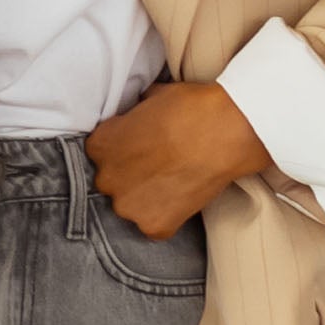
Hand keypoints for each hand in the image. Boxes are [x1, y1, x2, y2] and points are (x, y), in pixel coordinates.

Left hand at [84, 82, 269, 240]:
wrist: (224, 131)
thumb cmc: (191, 108)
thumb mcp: (151, 98)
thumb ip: (135, 116)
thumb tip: (139, 116)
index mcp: (100, 145)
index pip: (101, 152)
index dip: (124, 149)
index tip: (144, 147)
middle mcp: (106, 178)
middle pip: (113, 182)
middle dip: (132, 176)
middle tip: (161, 165)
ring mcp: (128, 205)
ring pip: (132, 206)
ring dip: (147, 198)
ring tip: (175, 181)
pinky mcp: (154, 225)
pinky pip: (155, 226)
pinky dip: (169, 216)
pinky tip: (184, 196)